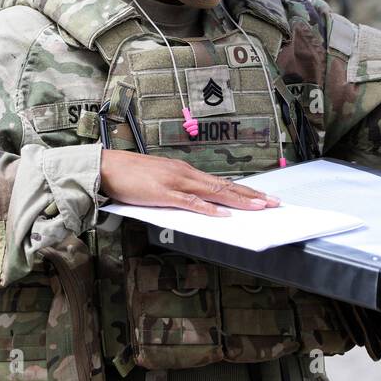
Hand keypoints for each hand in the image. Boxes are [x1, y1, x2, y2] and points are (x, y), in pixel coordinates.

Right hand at [99, 151, 279, 216]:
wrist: (107, 166)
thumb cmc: (130, 175)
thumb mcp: (160, 181)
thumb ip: (178, 191)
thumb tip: (196, 204)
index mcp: (185, 172)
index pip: (221, 182)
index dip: (245, 190)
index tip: (263, 196)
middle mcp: (185, 174)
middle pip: (225, 186)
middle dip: (252, 195)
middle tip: (274, 202)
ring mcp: (176, 183)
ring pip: (215, 192)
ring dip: (239, 200)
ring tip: (259, 207)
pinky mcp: (164, 193)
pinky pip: (191, 202)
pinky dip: (208, 209)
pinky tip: (222, 214)